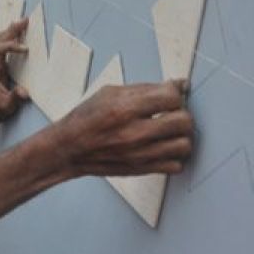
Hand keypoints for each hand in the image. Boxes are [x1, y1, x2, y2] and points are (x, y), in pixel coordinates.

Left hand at [0, 19, 29, 123]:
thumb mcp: (6, 106)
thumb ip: (14, 98)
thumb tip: (23, 92)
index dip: (11, 46)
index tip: (25, 49)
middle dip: (10, 30)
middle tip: (25, 21)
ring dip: (9, 31)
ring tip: (23, 24)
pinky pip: (0, 45)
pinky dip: (9, 37)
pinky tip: (18, 34)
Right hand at [53, 80, 193, 176]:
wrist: (69, 149)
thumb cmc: (86, 119)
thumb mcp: (109, 93)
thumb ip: (145, 88)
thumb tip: (179, 84)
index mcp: (124, 108)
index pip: (171, 97)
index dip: (175, 93)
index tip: (170, 94)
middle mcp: (134, 133)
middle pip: (184, 121)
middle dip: (181, 113)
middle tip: (171, 112)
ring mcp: (140, 154)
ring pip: (185, 145)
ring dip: (180, 136)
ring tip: (169, 131)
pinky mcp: (142, 169)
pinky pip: (176, 165)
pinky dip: (174, 156)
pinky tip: (163, 147)